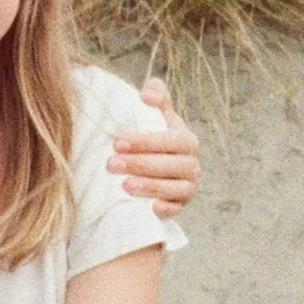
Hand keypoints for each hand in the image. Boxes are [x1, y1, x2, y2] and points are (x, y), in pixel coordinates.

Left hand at [106, 75, 198, 215]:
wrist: (152, 168)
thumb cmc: (151, 137)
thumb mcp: (155, 115)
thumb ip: (155, 96)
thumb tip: (147, 93)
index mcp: (185, 139)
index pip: (171, 140)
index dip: (145, 141)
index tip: (117, 142)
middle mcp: (191, 163)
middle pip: (171, 165)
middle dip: (140, 164)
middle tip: (111, 163)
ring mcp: (188, 186)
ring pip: (174, 188)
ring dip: (149, 186)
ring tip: (124, 185)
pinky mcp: (180, 206)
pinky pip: (177, 209)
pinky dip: (166, 209)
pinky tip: (150, 207)